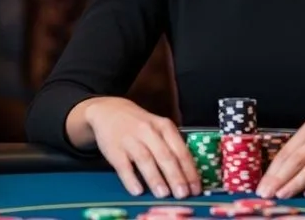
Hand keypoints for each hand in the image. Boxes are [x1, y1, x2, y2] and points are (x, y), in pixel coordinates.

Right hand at [84, 97, 200, 198]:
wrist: (108, 110)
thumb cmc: (139, 123)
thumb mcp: (158, 126)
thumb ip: (171, 146)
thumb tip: (187, 175)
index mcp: (164, 126)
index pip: (180, 150)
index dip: (189, 171)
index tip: (196, 188)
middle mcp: (148, 131)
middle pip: (165, 155)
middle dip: (175, 176)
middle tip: (183, 194)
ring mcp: (130, 140)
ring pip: (145, 159)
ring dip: (155, 178)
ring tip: (164, 194)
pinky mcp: (114, 149)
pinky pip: (123, 166)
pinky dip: (131, 179)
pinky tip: (138, 191)